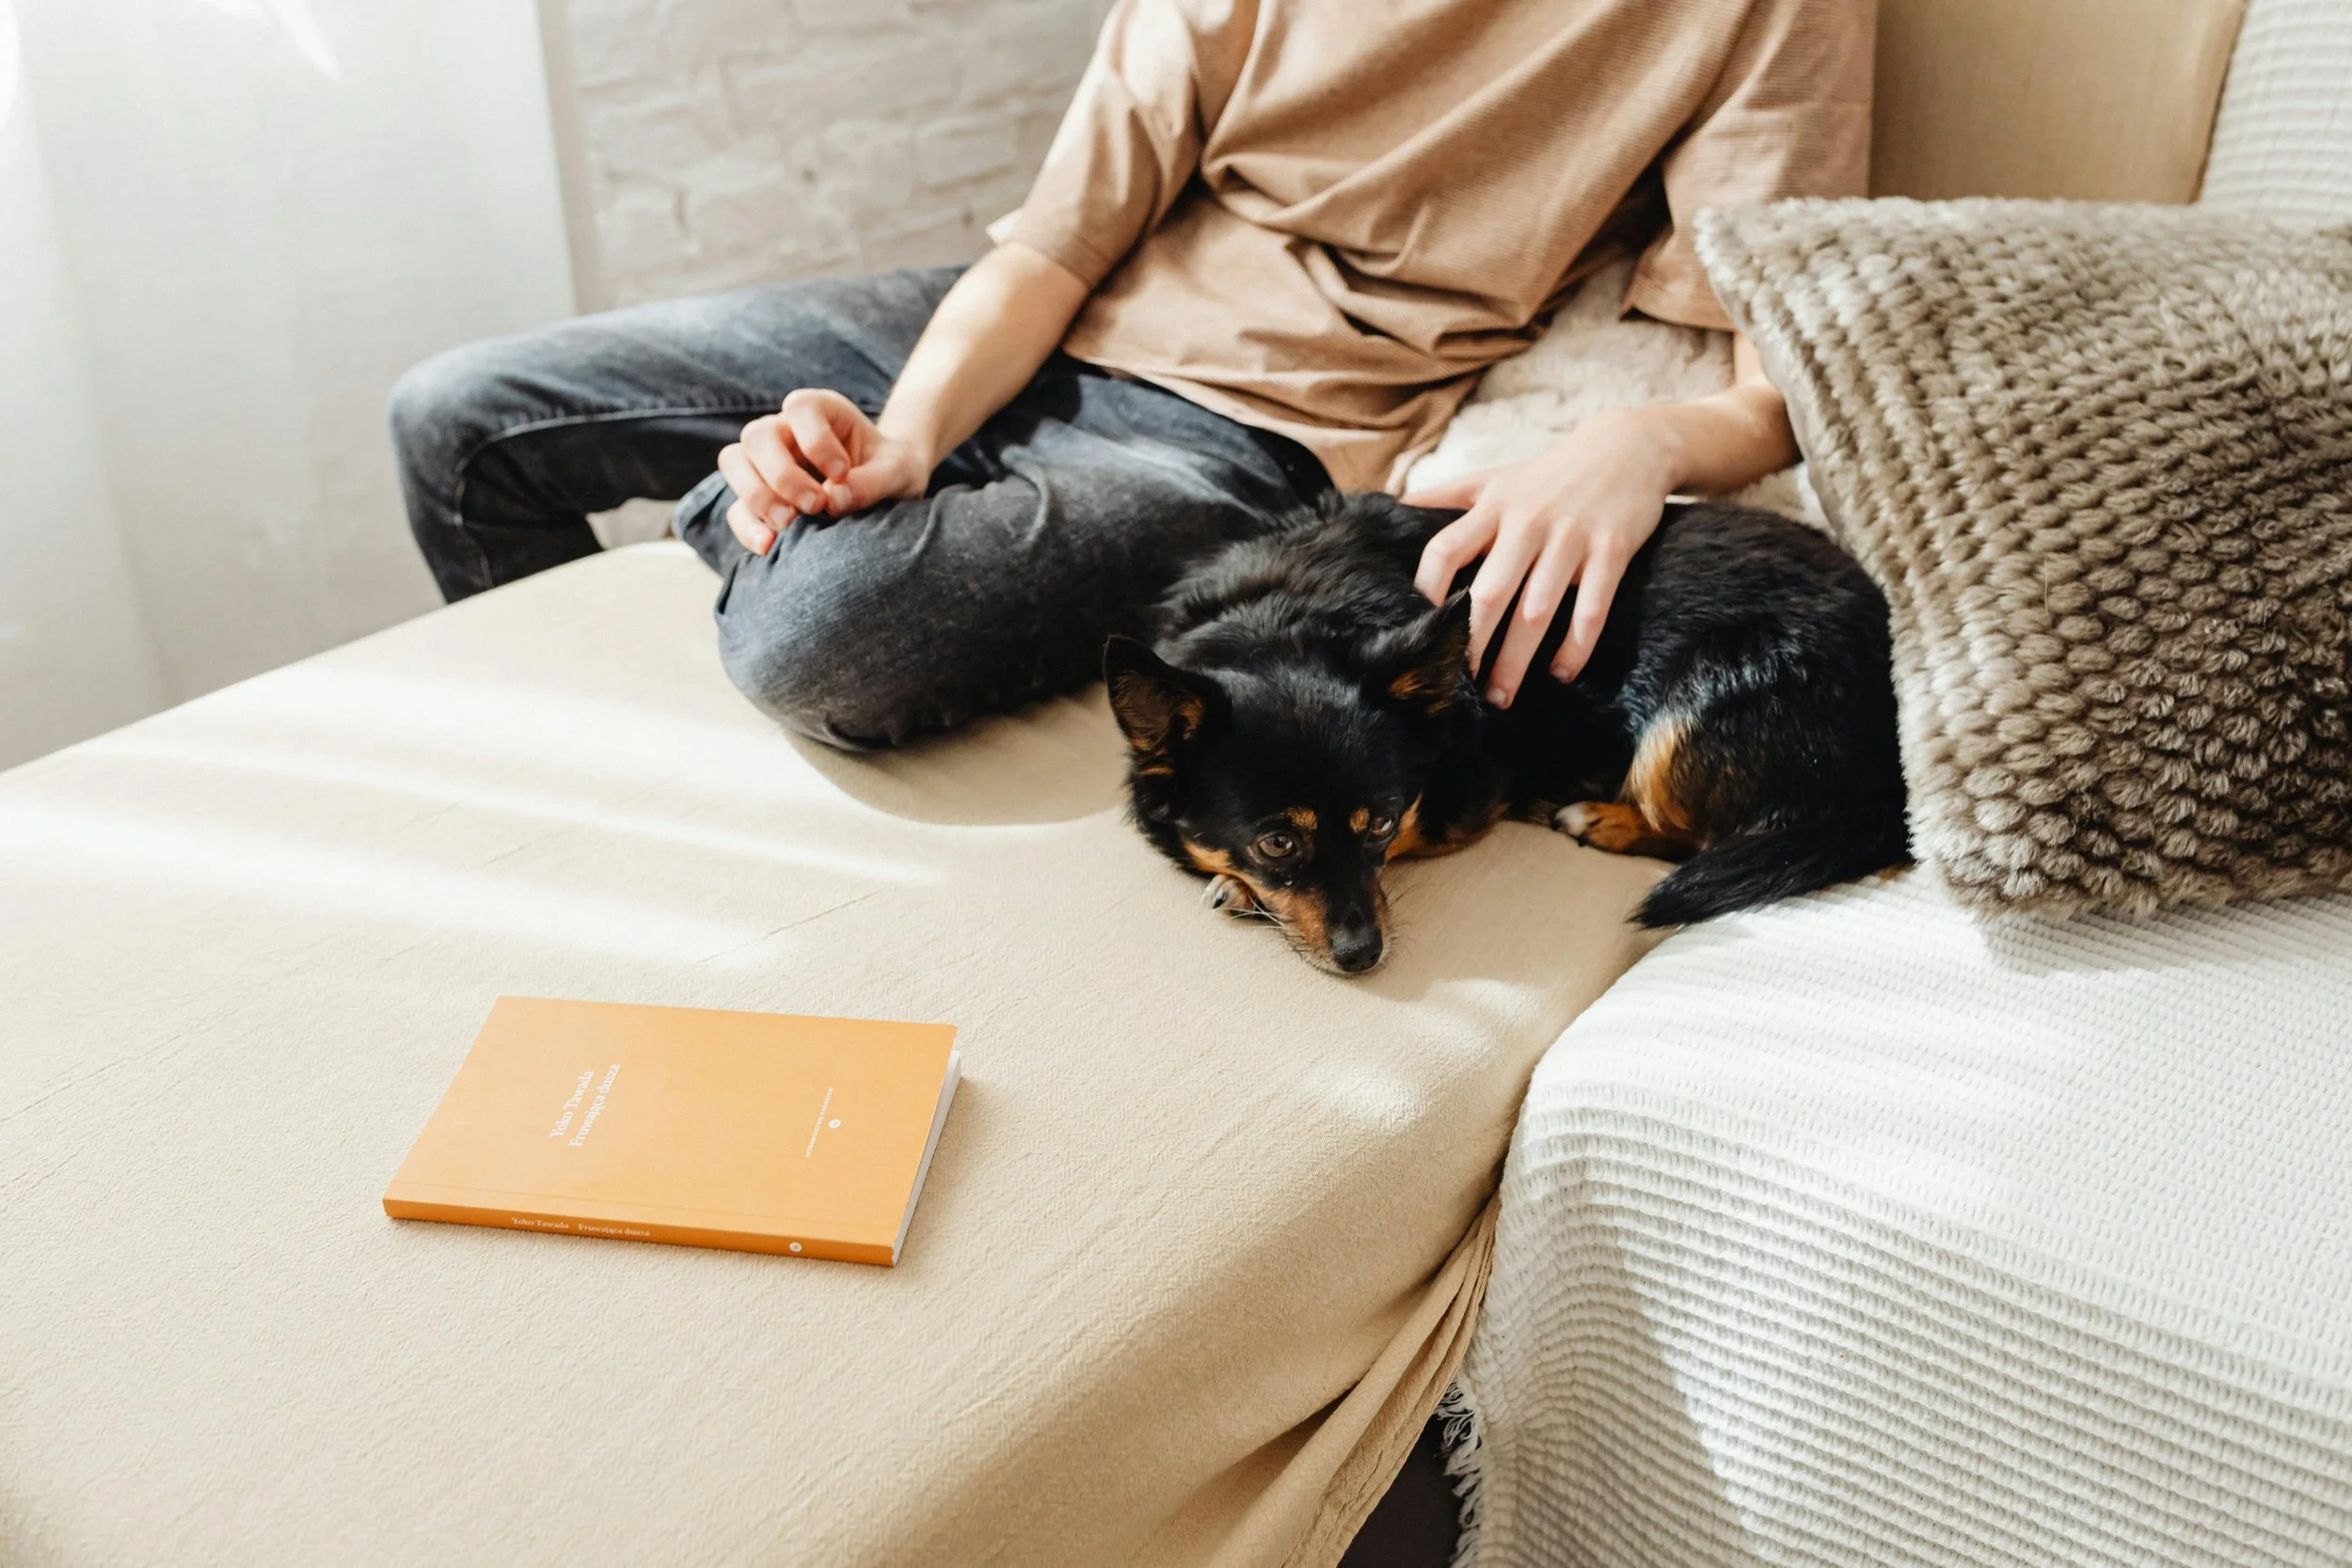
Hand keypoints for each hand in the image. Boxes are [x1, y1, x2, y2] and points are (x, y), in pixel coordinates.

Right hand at [716, 388, 930, 554]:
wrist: (889, 491)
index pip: (800, 407)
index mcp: (822, 411)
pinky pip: (737, 508)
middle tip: (815, 505)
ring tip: (788, 524)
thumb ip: (872, 482)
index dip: (816, 440)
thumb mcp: (897, 472)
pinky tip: (769, 546)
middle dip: (781, 475)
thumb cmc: (893, 471)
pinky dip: (748, 526)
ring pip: (735, 463)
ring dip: (756, 496)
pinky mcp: (760, 496)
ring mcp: (767, 462)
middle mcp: (787, 430)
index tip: (841, 473)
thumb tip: (833, 501)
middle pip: (757, 436)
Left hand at [1405, 408, 1679, 704]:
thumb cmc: (1550, 473)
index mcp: (1494, 508)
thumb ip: (1448, 495)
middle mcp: (1528, 524)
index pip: (1445, 549)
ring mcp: (1571, 539)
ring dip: (1517, 660)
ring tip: (1501, 697)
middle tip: (1458, 686)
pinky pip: (1592, 609)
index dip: (1426, 589)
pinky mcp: (1611, 551)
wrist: (1627, 448)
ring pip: (1537, 611)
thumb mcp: (1497, 477)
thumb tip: (1394, 505)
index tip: (1418, 629)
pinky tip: (1561, 674)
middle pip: (1489, 593)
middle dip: (1471, 643)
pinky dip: (1576, 646)